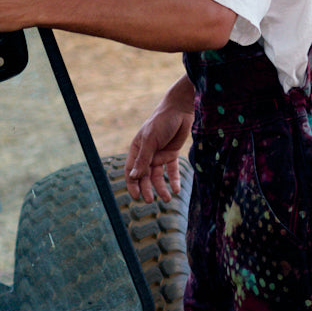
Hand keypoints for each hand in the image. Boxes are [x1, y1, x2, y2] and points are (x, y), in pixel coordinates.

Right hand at [126, 81, 194, 202]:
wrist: (181, 109)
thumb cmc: (161, 122)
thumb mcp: (150, 141)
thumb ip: (143, 159)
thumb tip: (133, 177)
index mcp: (137, 149)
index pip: (131, 171)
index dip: (132, 184)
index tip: (136, 196)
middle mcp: (147, 154)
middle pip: (145, 176)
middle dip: (147, 189)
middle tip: (150, 201)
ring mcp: (160, 155)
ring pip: (158, 176)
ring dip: (161, 188)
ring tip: (167, 198)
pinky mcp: (172, 154)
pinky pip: (172, 170)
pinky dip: (174, 179)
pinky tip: (176, 189)